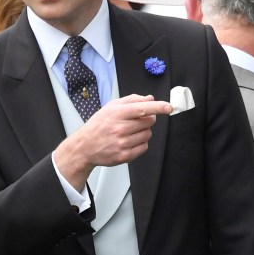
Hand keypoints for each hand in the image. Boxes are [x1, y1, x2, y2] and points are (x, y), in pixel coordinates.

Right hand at [54, 94, 172, 188]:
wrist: (85, 146)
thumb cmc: (98, 125)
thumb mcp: (111, 107)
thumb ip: (132, 100)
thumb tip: (150, 99)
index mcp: (117, 113)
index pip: (142, 108)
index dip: (158, 107)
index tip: (168, 107)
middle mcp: (120, 128)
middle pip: (149, 122)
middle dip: (147, 120)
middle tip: (135, 121)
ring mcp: (123, 143)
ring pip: (148, 134)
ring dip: (143, 132)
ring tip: (129, 132)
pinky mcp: (125, 156)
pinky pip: (144, 147)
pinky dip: (140, 143)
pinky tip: (129, 141)